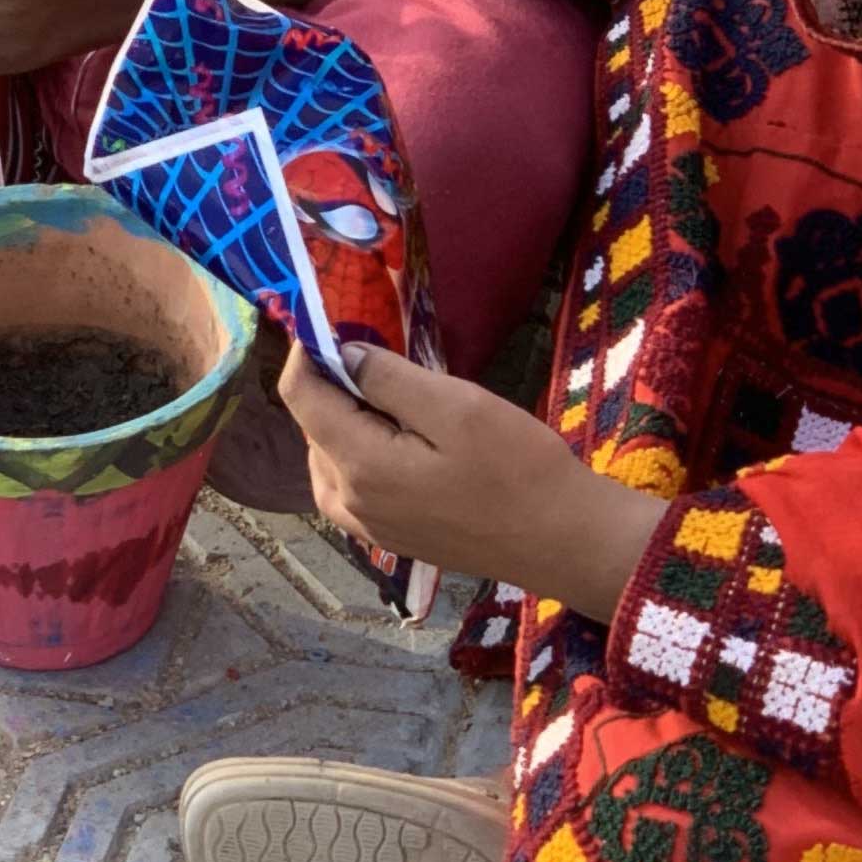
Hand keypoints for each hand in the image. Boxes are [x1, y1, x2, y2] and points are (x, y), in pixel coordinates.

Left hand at [279, 344, 661, 617]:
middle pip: (312, 426)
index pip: (300, 396)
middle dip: (332, 384)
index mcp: (359, 466)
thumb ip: (390, 379)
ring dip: (344, 419)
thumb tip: (342, 354)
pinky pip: (348, 484)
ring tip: (391, 393)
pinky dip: (356, 451)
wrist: (561, 541)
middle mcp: (348, 501)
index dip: (307, 352)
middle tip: (378, 351)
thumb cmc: (517, 467)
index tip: (331, 319)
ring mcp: (366, 525)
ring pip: (327, 456)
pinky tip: (395, 438)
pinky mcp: (387, 536)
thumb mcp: (457, 406)